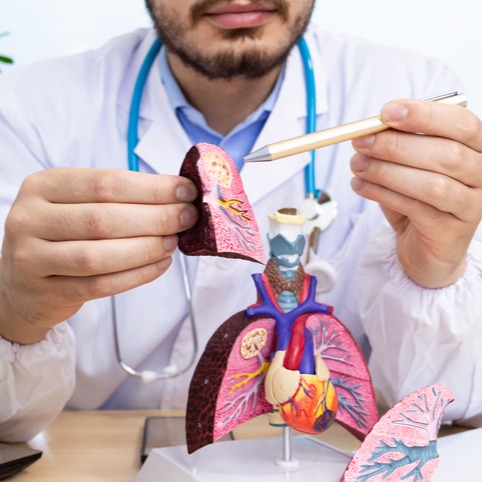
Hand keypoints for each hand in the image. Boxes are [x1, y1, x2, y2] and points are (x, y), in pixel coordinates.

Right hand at [0, 168, 197, 343]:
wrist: (22, 282)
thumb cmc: (62, 235)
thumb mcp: (78, 204)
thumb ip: (119, 197)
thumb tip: (177, 194)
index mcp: (44, 186)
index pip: (105, 182)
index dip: (152, 188)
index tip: (186, 191)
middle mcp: (31, 218)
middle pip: (104, 218)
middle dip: (156, 218)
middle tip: (187, 218)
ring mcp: (32, 258)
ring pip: (99, 255)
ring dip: (146, 248)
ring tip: (173, 242)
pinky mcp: (45, 292)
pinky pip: (99, 285)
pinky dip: (136, 275)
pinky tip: (160, 265)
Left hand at [350, 99, 481, 287]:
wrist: (426, 248)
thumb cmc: (418, 200)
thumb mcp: (410, 166)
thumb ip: (400, 145)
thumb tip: (371, 128)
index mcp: (477, 149)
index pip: (461, 123)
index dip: (423, 115)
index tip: (386, 112)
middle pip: (447, 153)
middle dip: (396, 145)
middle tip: (361, 142)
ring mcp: (471, 206)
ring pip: (432, 184)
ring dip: (386, 171)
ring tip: (357, 165)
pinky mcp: (451, 232)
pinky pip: (415, 208)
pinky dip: (383, 194)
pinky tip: (360, 185)